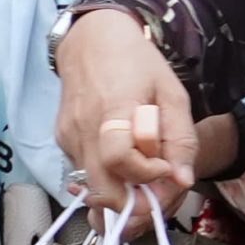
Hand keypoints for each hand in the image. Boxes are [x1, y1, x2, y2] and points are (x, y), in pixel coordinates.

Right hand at [53, 7, 195, 208]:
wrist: (91, 41)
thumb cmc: (136, 63)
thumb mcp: (172, 94)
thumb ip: (181, 139)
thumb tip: (183, 180)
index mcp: (113, 111)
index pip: (120, 160)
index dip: (147, 174)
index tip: (166, 167)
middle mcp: (82, 128)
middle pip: (100, 189)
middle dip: (131, 203)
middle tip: (156, 192)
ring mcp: (67, 136)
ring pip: (92, 185)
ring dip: (120, 189)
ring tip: (142, 168)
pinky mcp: (61, 140)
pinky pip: (85, 170)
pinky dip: (106, 173)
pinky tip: (121, 153)